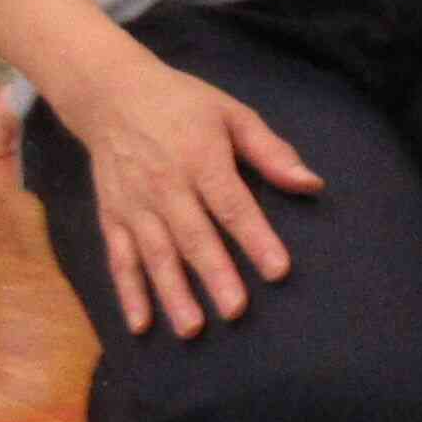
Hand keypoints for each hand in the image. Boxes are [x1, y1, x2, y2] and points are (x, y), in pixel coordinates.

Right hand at [64, 54, 325, 341]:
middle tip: (236, 310)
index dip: (255, 237)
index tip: (278, 270)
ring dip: (172, 293)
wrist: (110, 93)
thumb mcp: (231, 114)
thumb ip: (270, 152)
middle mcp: (165, 185)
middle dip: (214, 274)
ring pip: (156, 254)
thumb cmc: (182, 104)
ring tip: (192, 328)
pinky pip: (120, 259)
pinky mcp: (112, 217)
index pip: (231, 204)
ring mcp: (135, 204)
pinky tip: (141, 325)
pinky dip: (128, 293)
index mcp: (200, 158)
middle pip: (193, 235)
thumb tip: (311, 183)